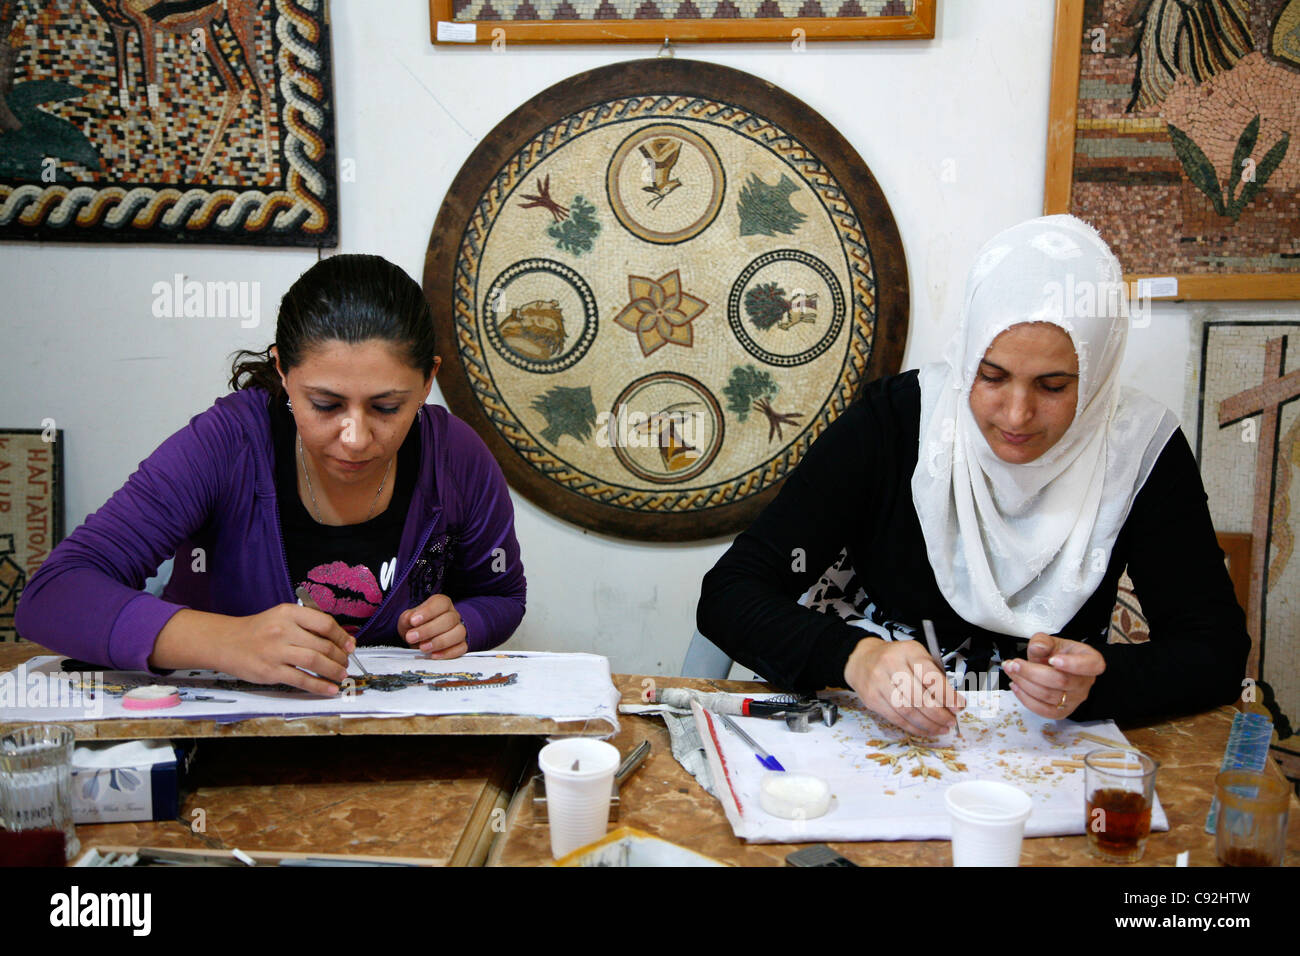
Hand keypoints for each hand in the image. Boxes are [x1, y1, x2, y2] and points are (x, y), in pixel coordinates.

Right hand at [210, 604, 352, 695]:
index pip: (324, 623)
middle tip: (346, 662)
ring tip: (341, 674)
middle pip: (322, 644)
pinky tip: (330, 689)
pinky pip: (300, 679)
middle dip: (340, 656)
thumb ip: (307, 624)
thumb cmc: (259, 630)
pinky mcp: (270, 671)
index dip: (342, 636)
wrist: (226, 642)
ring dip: (333, 670)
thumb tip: (339, 640)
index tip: (350, 645)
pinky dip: (319, 685)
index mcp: (289, 613)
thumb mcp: (282, 617)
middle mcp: (283, 630)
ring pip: (314, 661)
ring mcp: (276, 651)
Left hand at [398, 593, 466, 659]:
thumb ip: (408, 618)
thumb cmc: (415, 627)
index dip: (428, 611)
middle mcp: (453, 615)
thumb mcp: (407, 620)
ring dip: (440, 642)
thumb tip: (410, 619)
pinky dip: (447, 653)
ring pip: (459, 633)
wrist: (418, 640)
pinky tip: (433, 655)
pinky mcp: (461, 645)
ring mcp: (459, 630)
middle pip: (449, 619)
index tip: (413, 621)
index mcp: (442, 604)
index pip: (441, 603)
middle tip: (412, 637)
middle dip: (429, 630)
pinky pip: (461, 648)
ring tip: (423, 648)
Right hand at [844, 636, 963, 736]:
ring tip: (942, 728)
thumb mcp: (917, 656)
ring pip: (907, 711)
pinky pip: (896, 718)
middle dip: (939, 714)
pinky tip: (926, 729)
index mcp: (908, 651)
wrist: (862, 659)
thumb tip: (953, 703)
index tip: (958, 707)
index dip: (946, 695)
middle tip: (951, 721)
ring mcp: (878, 682)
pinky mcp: (871, 699)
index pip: (930, 676)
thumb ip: (935, 676)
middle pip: (919, 697)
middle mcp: (891, 664)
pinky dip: (914, 728)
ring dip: (928, 724)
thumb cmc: (896, 659)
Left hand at [1002, 633, 1104, 718]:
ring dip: (1024, 683)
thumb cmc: (1057, 654)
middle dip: (1032, 672)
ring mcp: (1075, 699)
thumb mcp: (1051, 641)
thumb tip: (1037, 648)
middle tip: (1013, 664)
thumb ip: (1043, 641)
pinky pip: (1044, 710)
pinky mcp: (1062, 711)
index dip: (1072, 664)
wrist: (1054, 667)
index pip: (1090, 665)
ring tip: (1010, 671)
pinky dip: (1026, 698)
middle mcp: (1086, 682)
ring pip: (1049, 696)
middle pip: (1061, 681)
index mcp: (1091, 661)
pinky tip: (1016, 686)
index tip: (1053, 659)